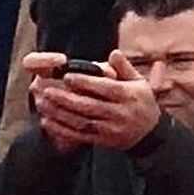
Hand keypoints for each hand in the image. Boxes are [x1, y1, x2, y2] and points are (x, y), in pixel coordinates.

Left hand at [31, 50, 162, 150]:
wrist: (150, 134)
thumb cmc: (141, 102)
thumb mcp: (139, 82)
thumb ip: (124, 67)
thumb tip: (113, 53)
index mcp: (128, 96)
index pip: (104, 88)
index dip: (84, 82)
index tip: (67, 76)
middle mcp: (120, 113)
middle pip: (89, 105)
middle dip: (66, 98)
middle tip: (47, 90)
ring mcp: (111, 129)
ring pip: (81, 121)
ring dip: (60, 113)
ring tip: (43, 103)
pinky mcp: (103, 141)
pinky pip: (79, 136)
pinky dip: (62, 130)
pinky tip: (48, 122)